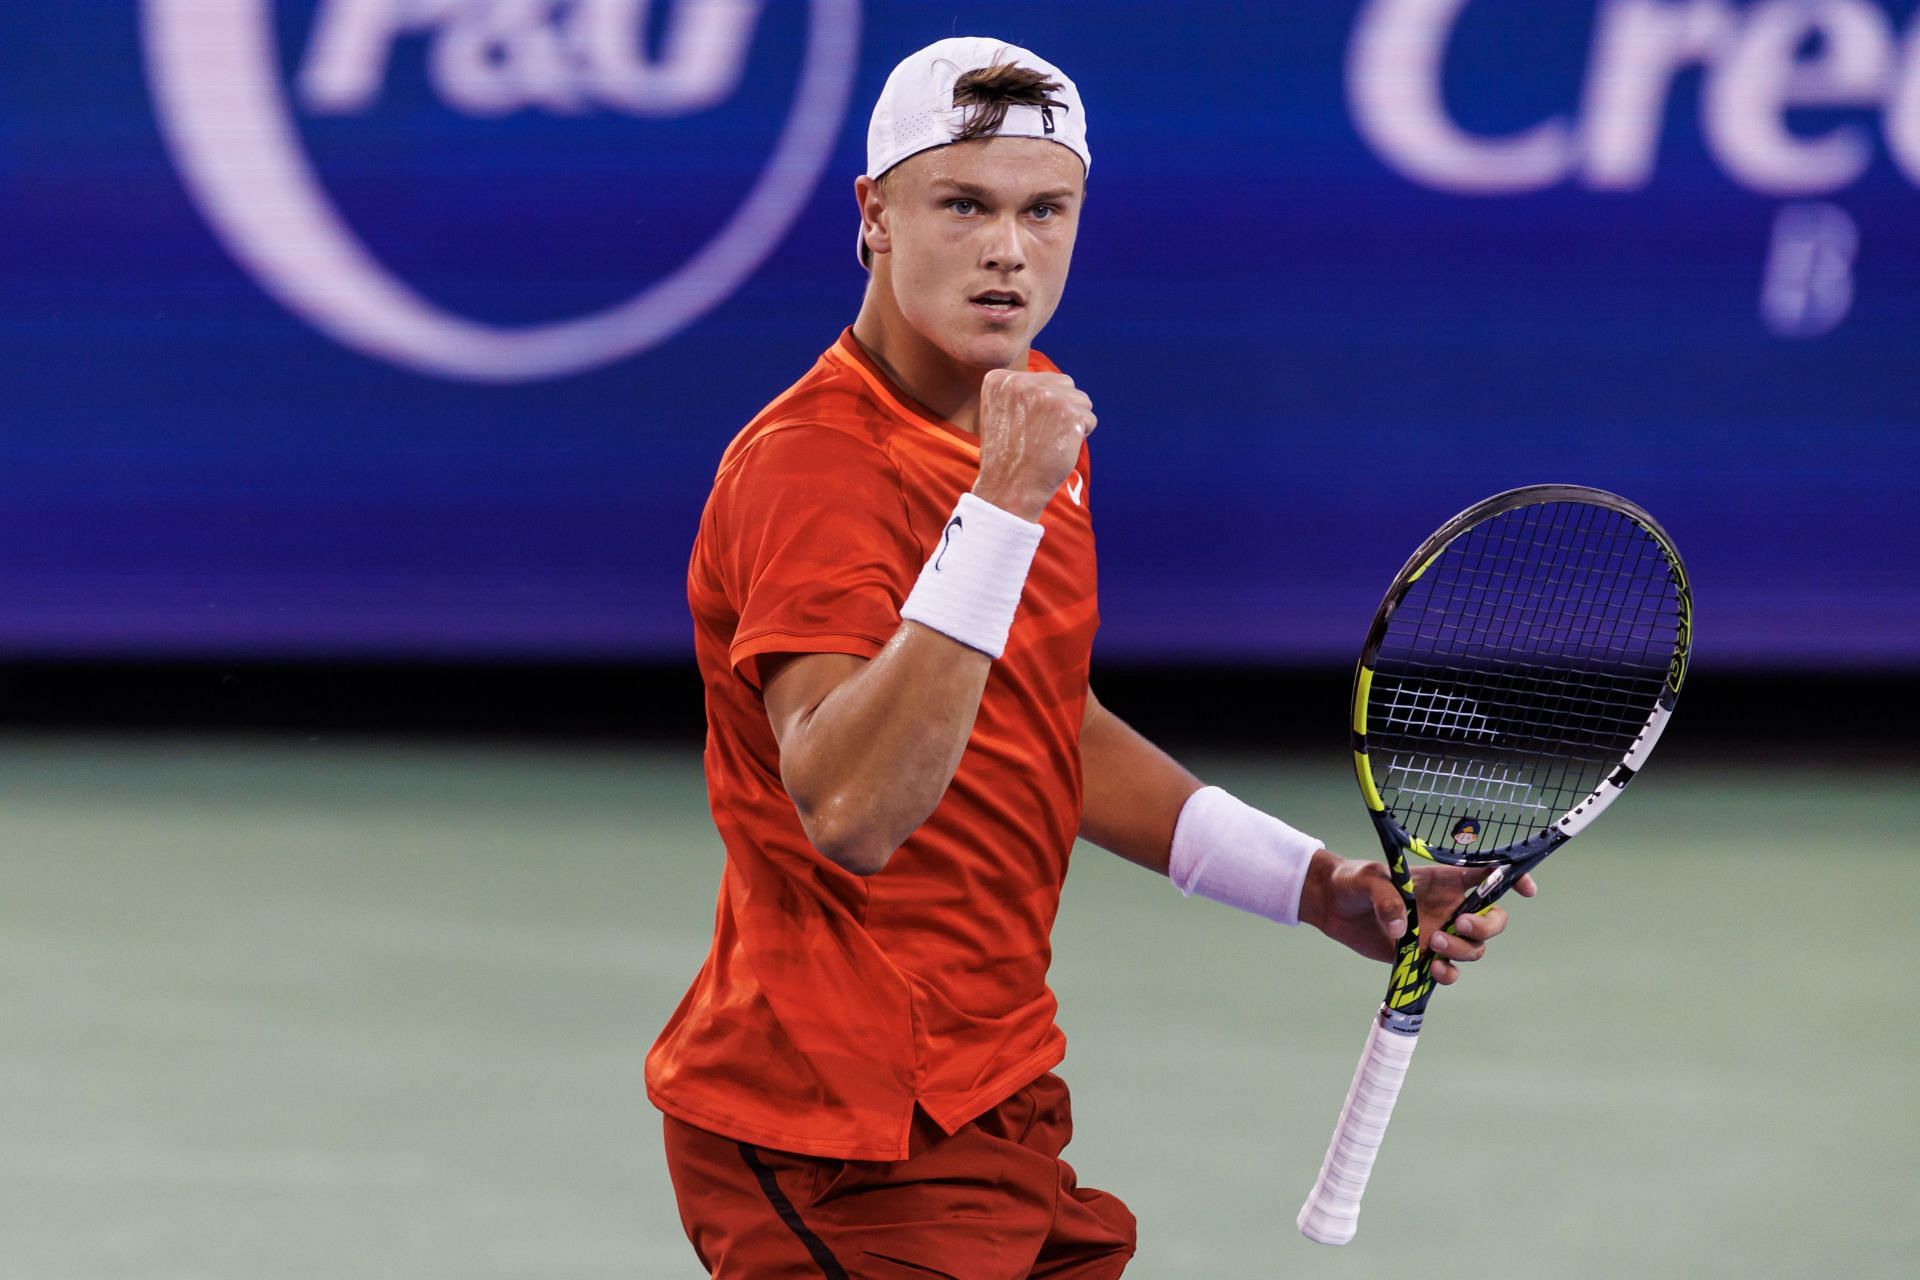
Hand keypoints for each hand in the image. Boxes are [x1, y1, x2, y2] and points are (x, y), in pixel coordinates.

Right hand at [972, 369, 1095, 520]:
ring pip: (1081, 400)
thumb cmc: (1008, 456)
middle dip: (1062, 409)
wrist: (1009, 488)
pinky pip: (1089, 419)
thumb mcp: (1001, 413)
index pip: (1043, 380)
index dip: (1041, 407)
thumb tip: (1057, 384)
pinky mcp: (1068, 412)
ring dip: (1073, 423)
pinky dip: (1080, 437)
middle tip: (1042, 436)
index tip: (1023, 428)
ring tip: (1050, 442)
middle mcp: (1021, 382)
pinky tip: (1059, 449)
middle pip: (1065, 384)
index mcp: (1000, 379)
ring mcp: (1046, 395)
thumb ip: (1022, 392)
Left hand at [1297, 850, 1537, 984]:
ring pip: (1473, 949)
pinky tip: (1434, 971)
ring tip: (1433, 945)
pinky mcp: (1422, 957)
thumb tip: (1401, 930)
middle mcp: (1448, 908)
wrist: (1332, 906)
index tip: (1527, 889)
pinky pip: (1449, 971)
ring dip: (1462, 950)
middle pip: (1492, 921)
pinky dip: (1449, 974)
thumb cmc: (1353, 881)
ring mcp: (1438, 934)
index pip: (1488, 875)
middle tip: (1461, 924)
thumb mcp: (1367, 880)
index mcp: (1443, 880)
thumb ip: (1386, 898)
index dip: (1513, 880)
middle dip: (1488, 927)